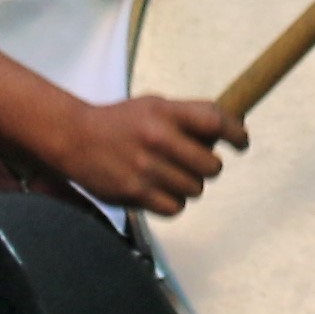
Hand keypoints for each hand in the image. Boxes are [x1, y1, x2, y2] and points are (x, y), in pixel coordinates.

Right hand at [50, 93, 244, 215]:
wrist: (73, 138)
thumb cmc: (120, 122)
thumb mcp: (154, 106)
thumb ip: (189, 117)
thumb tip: (230, 131)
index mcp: (165, 112)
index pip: (215, 120)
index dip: (236, 133)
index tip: (241, 142)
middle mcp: (157, 138)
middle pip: (211, 165)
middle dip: (208, 166)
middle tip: (195, 163)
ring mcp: (145, 168)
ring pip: (195, 189)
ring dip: (189, 185)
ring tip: (170, 175)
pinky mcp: (134, 193)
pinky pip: (175, 208)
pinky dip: (172, 202)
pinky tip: (159, 190)